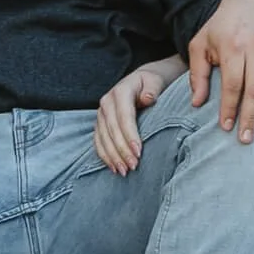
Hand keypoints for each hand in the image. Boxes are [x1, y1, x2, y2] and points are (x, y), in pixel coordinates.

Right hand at [96, 60, 186, 174]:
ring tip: (124, 171)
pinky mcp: (99, 123)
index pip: (124, 116)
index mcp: (121, 91)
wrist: (141, 81)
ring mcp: (101, 113)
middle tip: (133, 166)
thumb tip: (147, 98)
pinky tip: (113, 167)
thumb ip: (152, 89)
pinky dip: (105, 156)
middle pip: (112, 130)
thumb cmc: (152, 83)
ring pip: (103, 138)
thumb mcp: (155, 82)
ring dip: (113, 156)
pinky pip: (98, 142)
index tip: (139, 152)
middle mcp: (107, 102)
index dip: (130, 135)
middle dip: (122, 150)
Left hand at [186, 0, 253, 142]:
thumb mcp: (201, 44)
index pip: (232, 84)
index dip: (230, 108)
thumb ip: (198, 73)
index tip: (227, 128)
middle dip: (251, 117)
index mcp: (233, 47)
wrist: (251, 0)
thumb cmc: (222, 27)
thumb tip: (197, 103)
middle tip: (247, 139)